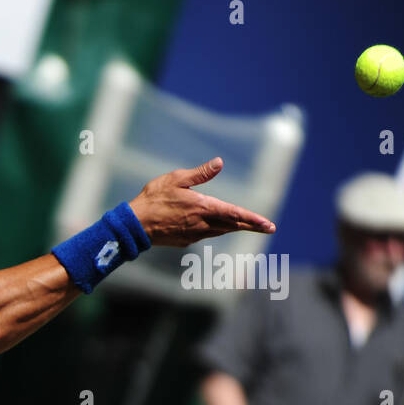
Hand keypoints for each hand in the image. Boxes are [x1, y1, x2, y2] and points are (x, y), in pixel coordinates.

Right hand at [128, 157, 275, 247]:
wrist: (135, 226)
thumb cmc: (153, 199)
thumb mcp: (176, 179)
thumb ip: (200, 174)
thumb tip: (220, 163)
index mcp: (203, 207)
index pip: (235, 214)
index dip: (253, 219)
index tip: (269, 225)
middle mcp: (202, 224)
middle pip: (232, 225)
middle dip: (250, 226)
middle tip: (267, 228)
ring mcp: (194, 235)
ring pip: (220, 231)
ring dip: (233, 228)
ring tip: (244, 225)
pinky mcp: (184, 241)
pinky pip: (204, 234)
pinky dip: (213, 230)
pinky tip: (213, 227)